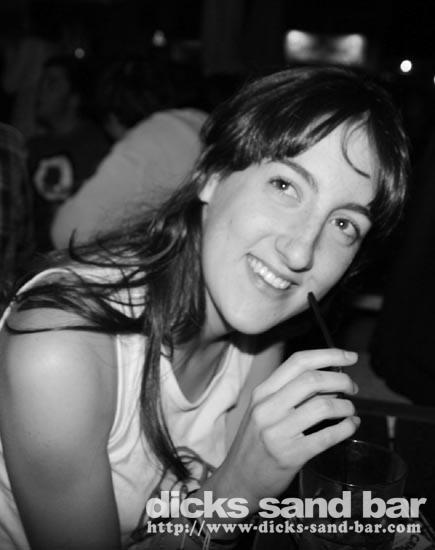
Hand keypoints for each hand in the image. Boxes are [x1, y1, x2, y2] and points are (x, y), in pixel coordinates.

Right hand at [214, 348, 358, 508]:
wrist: (238, 480)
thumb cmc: (255, 444)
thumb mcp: (264, 412)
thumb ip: (290, 394)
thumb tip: (331, 382)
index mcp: (262, 392)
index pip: (298, 362)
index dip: (329, 355)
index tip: (350, 357)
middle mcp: (266, 408)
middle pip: (312, 380)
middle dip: (341, 380)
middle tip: (352, 389)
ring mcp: (277, 432)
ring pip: (323, 406)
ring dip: (346, 406)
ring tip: (350, 411)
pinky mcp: (289, 455)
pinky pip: (327, 436)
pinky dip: (346, 428)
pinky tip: (350, 427)